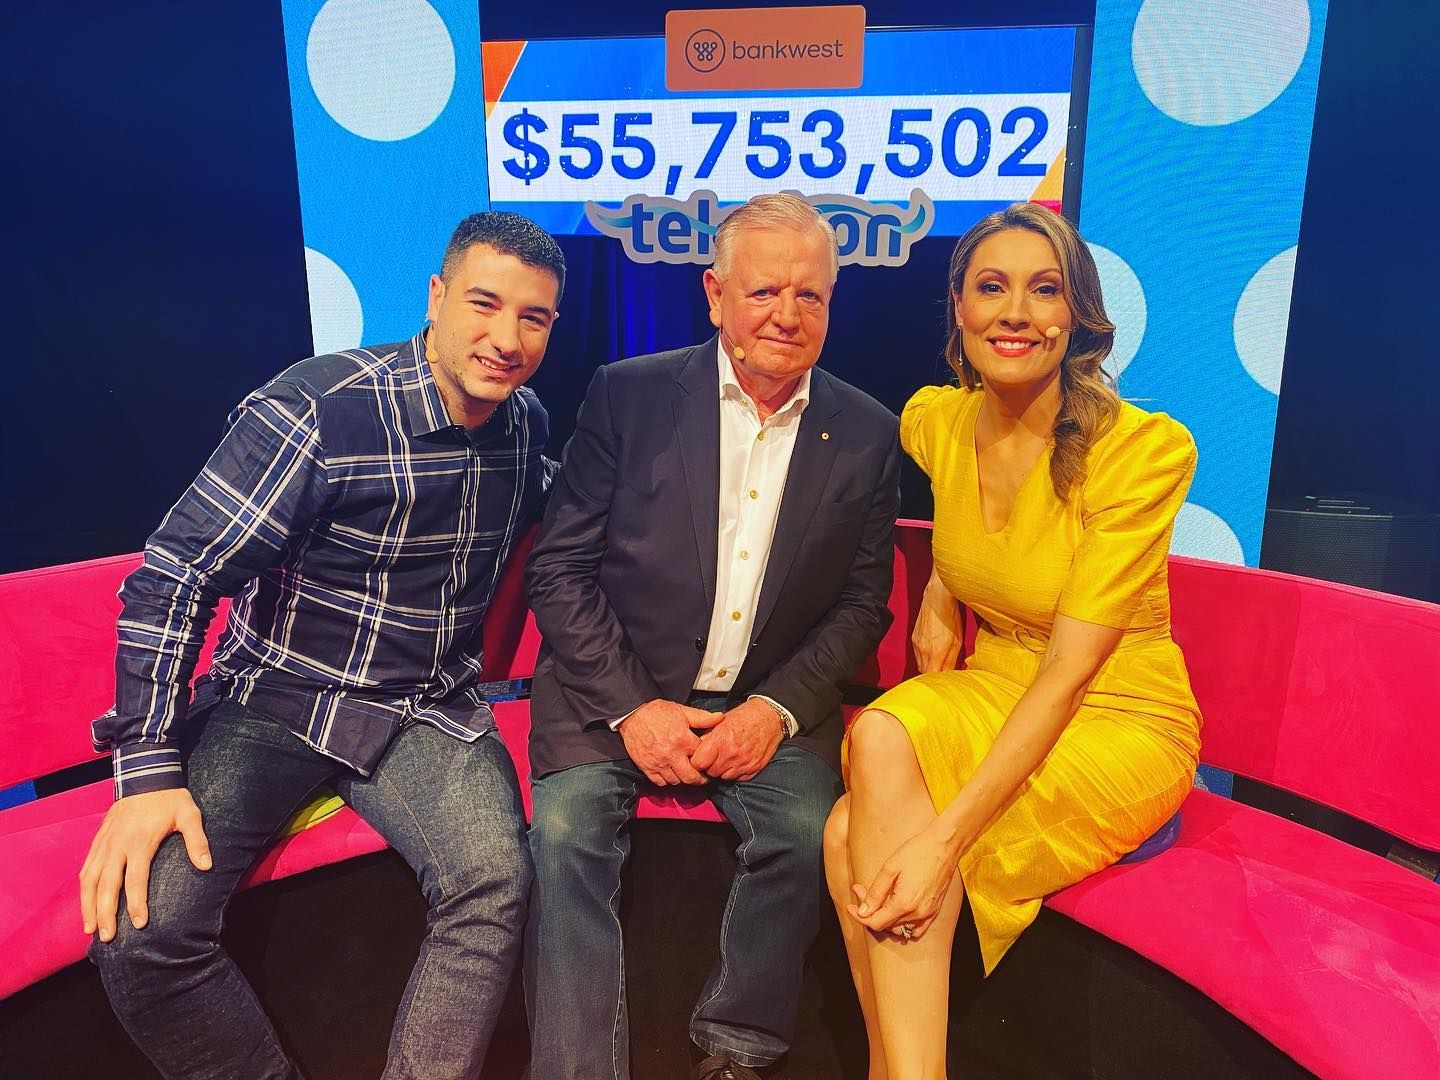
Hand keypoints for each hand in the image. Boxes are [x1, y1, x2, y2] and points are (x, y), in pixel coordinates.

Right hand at [80, 788, 211, 942]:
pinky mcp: (98, 840)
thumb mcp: (190, 815)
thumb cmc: (170, 799)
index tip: (139, 924)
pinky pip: (86, 868)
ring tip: (89, 929)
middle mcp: (117, 845)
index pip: (136, 880)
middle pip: (107, 885)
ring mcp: (104, 843)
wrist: (145, 775)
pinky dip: (83, 888)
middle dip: (105, 913)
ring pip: (89, 880)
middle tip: (106, 938)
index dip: (136, 903)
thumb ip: (197, 841)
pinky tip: (85, 903)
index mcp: (140, 842)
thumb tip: (206, 866)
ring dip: (88, 905)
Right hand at [619, 699, 719, 785]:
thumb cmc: (657, 712)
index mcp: (682, 739)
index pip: (702, 758)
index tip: (710, 762)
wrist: (632, 714)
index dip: (708, 760)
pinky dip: (668, 780)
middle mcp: (671, 754)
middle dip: (700, 779)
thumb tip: (720, 718)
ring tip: (687, 773)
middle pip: (691, 777)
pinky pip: (661, 782)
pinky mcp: (647, 767)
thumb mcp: (682, 711)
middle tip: (703, 777)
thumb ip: (702, 717)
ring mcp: (658, 763)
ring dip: (684, 779)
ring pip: (677, 781)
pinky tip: (672, 773)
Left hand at [689, 698, 783, 781]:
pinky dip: (735, 772)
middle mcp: (732, 753)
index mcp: (721, 739)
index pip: (698, 763)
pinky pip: (737, 778)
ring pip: (723, 777)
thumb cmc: (743, 718)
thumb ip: (706, 737)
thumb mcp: (720, 722)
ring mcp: (744, 762)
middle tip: (714, 757)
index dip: (697, 761)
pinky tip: (736, 761)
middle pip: (710, 772)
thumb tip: (694, 751)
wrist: (768, 718)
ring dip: (722, 770)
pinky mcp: (753, 768)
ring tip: (726, 758)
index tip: (699, 758)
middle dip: (709, 766)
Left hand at [847, 823, 957, 940]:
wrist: (944, 845)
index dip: (860, 916)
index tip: (851, 906)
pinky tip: (896, 912)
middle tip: (862, 891)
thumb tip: (863, 911)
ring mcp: (928, 914)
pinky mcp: (935, 910)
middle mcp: (917, 914)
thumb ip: (876, 892)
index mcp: (904, 904)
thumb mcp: (890, 868)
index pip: (876, 922)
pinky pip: (917, 929)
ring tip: (878, 900)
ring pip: (900, 928)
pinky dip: (904, 926)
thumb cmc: (917, 852)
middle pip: (886, 925)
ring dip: (885, 918)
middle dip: (870, 911)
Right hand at [912, 568, 962, 673]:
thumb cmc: (951, 617)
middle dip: (934, 676)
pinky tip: (934, 652)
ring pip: (920, 664)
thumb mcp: (957, 642)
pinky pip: (917, 655)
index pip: (932, 678)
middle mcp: (922, 651)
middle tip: (945, 676)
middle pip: (924, 673)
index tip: (947, 682)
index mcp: (934, 653)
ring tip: (940, 664)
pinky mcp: (913, 638)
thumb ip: (952, 661)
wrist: (937, 598)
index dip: (939, 682)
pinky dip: (925, 657)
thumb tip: (951, 675)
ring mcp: (915, 644)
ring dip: (929, 667)